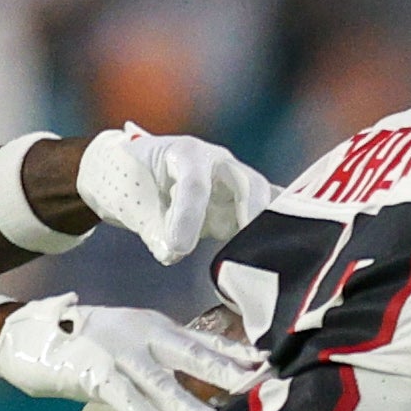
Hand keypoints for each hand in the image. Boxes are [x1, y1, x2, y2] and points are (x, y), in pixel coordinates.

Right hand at [0, 294, 259, 410]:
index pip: (210, 342)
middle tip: (265, 395)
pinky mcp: (98, 377)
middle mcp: (145, 337)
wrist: (41, 338)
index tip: (275, 369)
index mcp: (161, 327)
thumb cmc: (104, 341)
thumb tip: (229, 372)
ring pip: (166, 387)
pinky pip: (133, 405)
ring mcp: (121, 356)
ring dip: (198, 410)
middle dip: (233, 378)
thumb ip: (181, 353)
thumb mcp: (145, 338)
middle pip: (196, 358)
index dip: (243, 356)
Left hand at [74, 125, 271, 265]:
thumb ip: (154, 231)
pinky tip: (281, 253)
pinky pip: (270, 212)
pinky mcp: (244, 207)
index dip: (188, 219)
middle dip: (251, 214)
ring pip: (266, 200)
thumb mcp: (133, 206)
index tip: (177, 250)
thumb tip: (172, 255)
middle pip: (249, 185)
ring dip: (267, 226)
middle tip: (245, 248)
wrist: (132, 176)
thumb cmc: (130, 185)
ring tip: (265, 256)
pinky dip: (278, 229)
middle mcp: (219, 164)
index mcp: (185, 154)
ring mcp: (236, 184)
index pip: (195, 185)